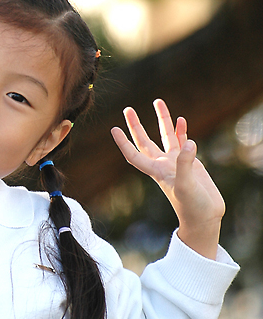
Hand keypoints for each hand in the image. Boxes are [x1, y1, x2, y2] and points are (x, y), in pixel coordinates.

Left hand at [111, 99, 224, 259]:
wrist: (206, 217)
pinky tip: (181, 120)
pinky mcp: (190, 162)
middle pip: (144, 141)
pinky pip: (182, 141)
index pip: (133, 154)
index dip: (122, 142)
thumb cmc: (191, 206)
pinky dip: (181, 130)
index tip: (113, 128)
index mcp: (156, 171)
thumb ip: (185, 163)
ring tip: (158, 101)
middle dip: (135, 126)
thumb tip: (188, 141)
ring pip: (165, 136)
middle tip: (128, 109)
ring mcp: (176, 162)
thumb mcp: (186, 185)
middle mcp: (163, 164)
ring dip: (162, 120)